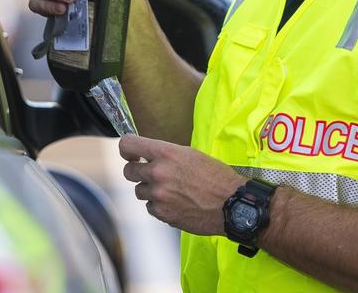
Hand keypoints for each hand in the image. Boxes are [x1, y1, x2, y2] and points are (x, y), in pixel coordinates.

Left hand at [118, 134, 245, 234]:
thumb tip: (150, 156)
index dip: (126, 149)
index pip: (128, 145)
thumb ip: (167, 155)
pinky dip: (159, 206)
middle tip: (150, 174)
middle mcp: (158, 173)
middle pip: (128, 171)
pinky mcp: (162, 213)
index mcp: (165, 153)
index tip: (130, 154)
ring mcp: (158, 195)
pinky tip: (176, 203)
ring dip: (150, 190)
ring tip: (170, 190)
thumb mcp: (191, 154)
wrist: (231, 204)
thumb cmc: (216, 177)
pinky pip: (150, 207)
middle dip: (137, 172)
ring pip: (139, 191)